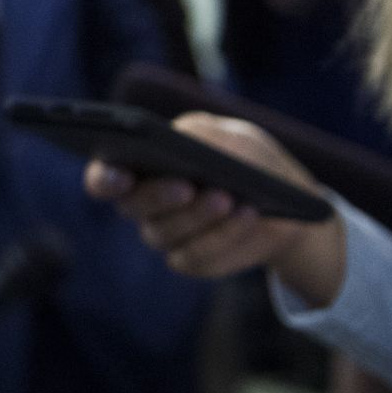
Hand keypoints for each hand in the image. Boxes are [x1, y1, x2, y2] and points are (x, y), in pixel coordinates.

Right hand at [84, 112, 347, 306]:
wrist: (289, 201)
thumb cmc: (247, 158)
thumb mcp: (230, 135)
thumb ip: (201, 133)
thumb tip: (177, 138)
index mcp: (139, 165)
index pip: (104, 177)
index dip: (103, 178)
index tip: (119, 175)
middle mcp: (143, 204)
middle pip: (131, 206)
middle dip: (157, 196)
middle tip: (185, 185)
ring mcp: (165, 234)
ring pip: (164, 233)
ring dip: (197, 216)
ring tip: (228, 198)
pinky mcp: (191, 259)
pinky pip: (197, 256)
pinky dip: (225, 235)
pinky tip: (247, 216)